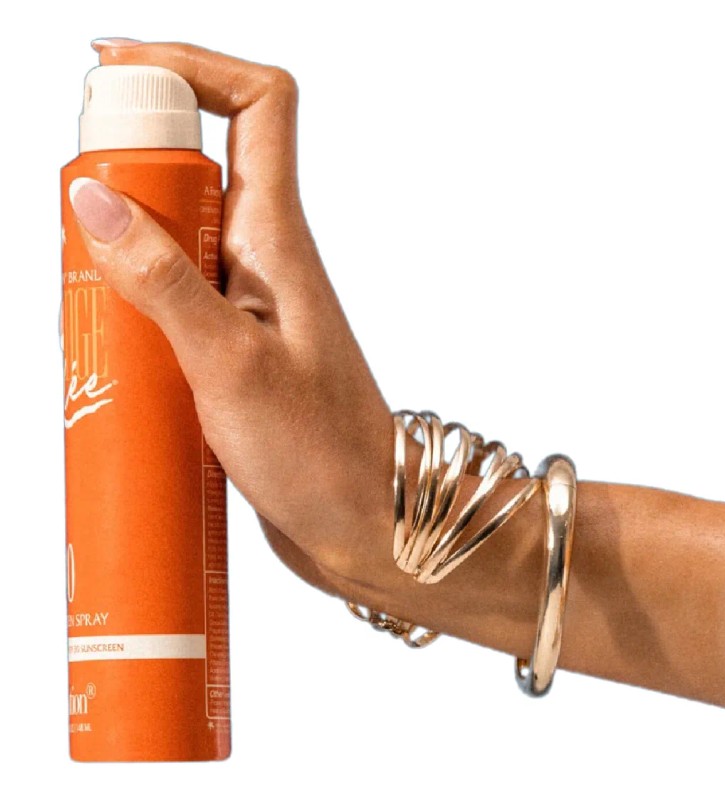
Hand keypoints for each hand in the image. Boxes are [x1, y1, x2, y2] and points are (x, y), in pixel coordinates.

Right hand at [75, 40, 393, 595]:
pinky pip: (170, 300)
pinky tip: (106, 350)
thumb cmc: (321, 454)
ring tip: (84, 302)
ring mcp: (245, 304)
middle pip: (193, 165)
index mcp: (280, 239)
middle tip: (77, 220)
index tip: (114, 71)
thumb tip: (93, 198)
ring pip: (171, 237)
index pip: (258, 107)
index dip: (193, 65)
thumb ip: (162, 281)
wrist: (361, 523)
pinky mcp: (229, 349)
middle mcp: (264, 259)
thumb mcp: (231, 365)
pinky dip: (128, 307)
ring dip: (116, 250)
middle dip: (123, 170)